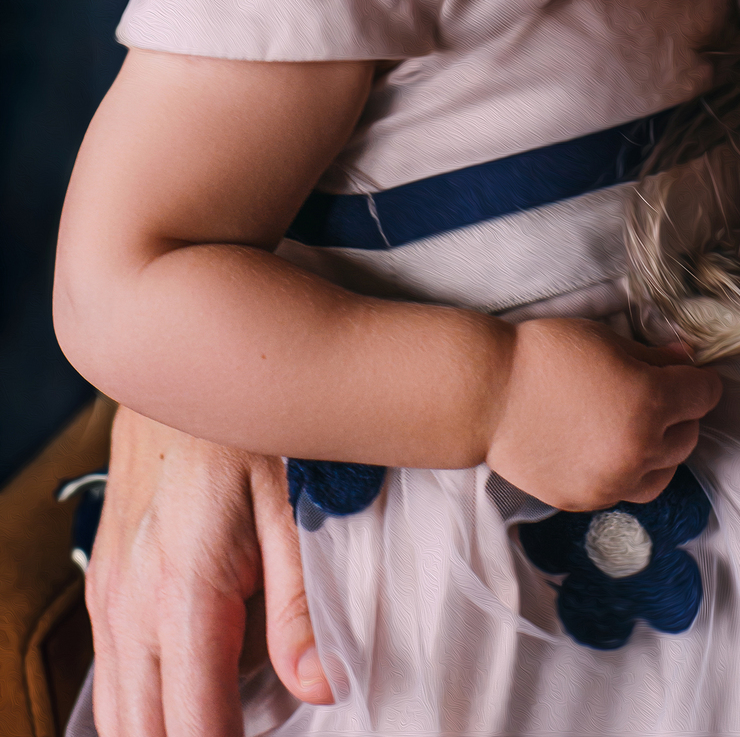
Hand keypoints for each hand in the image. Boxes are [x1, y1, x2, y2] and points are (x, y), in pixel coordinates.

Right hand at [86, 405, 332, 736]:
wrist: (175, 353)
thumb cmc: (246, 420)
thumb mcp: (293, 501)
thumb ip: (304, 601)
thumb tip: (322, 687)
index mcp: (184, 593)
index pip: (194, 729)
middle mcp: (131, 605)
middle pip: (145, 734)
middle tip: (254, 729)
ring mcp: (109, 594)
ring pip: (119, 712)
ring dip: (167, 725)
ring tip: (229, 714)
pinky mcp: (104, 581)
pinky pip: (113, 671)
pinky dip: (147, 697)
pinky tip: (197, 677)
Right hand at [485, 318, 721, 510]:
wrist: (489, 395)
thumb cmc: (546, 356)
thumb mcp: (608, 340)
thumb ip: (655, 355)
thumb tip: (687, 358)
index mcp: (650, 402)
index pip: (705, 395)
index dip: (698, 379)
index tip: (686, 373)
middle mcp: (640, 449)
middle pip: (689, 435)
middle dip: (680, 412)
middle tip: (656, 393)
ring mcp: (613, 482)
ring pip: (664, 471)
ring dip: (660, 448)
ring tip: (634, 426)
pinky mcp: (588, 501)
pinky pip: (626, 490)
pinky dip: (626, 470)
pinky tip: (603, 446)